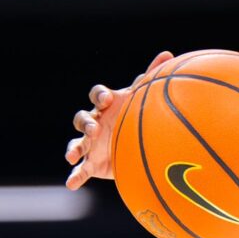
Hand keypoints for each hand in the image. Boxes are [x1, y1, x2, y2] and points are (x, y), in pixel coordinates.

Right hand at [63, 53, 174, 190]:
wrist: (137, 145)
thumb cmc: (137, 117)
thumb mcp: (143, 99)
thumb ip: (151, 77)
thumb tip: (168, 54)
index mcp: (107, 106)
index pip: (97, 95)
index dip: (99, 97)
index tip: (107, 100)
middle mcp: (96, 122)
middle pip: (82, 118)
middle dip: (85, 122)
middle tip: (93, 129)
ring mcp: (91, 143)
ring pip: (77, 142)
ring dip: (73, 147)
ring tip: (72, 156)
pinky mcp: (92, 163)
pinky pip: (81, 170)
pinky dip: (75, 176)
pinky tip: (71, 184)